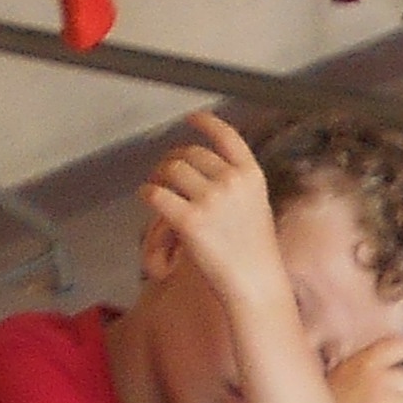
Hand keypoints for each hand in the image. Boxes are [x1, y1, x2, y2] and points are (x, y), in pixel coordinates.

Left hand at [143, 117, 291, 312]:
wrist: (255, 283)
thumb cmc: (255, 253)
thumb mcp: (255, 207)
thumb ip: (235, 185)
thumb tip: (201, 171)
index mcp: (251, 175)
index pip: (226, 136)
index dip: (206, 122)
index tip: (192, 118)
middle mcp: (232, 181)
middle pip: (190, 153)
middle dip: (173, 159)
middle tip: (165, 173)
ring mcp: (210, 200)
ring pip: (171, 169)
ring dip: (159, 176)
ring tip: (157, 189)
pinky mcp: (189, 220)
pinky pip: (156, 194)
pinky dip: (147, 193)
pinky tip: (148, 198)